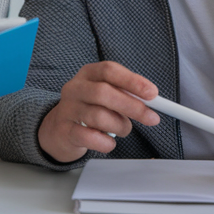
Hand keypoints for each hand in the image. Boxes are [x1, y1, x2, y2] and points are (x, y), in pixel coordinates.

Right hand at [36, 61, 160, 163]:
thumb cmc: (91, 108)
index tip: (153, 94)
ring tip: (124, 129)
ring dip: (120, 126)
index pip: (109, 70)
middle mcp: (75, 88)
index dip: (132, 81)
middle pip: (103, 93)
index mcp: (88, 73)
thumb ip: (126, 94)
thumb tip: (151, 100)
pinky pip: (89, 137)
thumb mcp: (105, 95)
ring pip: (98, 116)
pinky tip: (108, 142)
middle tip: (151, 118)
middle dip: (132, 106)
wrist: (60, 128)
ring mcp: (67, 109)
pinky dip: (105, 143)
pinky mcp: (65, 130)